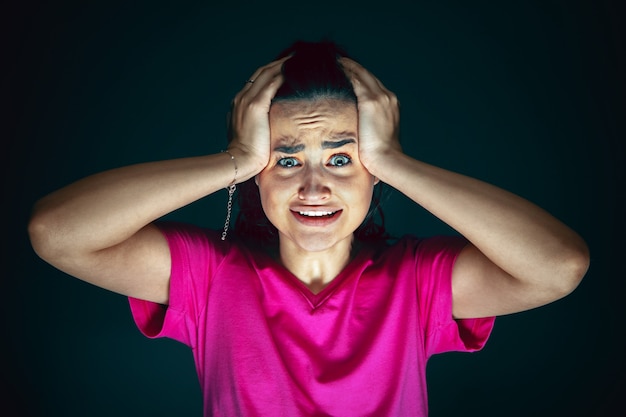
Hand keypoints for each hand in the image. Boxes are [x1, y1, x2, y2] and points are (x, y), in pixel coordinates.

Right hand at [228, 56, 288, 171]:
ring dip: (282, 65)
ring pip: (266, 74)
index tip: (285, 69)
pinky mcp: (256, 105)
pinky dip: (282, 74)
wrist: (239, 161)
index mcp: (239, 105)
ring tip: (297, 60)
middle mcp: (241, 99)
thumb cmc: (248, 156)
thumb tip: (273, 128)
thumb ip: (259, 127)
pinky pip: (271, 83)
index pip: (256, 82)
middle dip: (277, 64)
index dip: (270, 74)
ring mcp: (247, 101)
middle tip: (295, 59)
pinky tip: (294, 70)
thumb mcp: (252, 136)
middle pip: (260, 74)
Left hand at [339, 57, 401, 175]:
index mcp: (391, 105)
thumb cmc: (380, 155)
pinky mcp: (370, 101)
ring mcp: (380, 98)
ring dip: (349, 66)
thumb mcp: (377, 136)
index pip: (374, 86)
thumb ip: (369, 127)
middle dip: (355, 68)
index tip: (349, 73)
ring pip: (362, 74)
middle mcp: (388, 97)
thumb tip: (358, 132)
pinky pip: (356, 79)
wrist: (386, 159)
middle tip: (340, 61)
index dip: (362, 78)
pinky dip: (347, 71)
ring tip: (336, 61)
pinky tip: (337, 66)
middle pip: (369, 77)